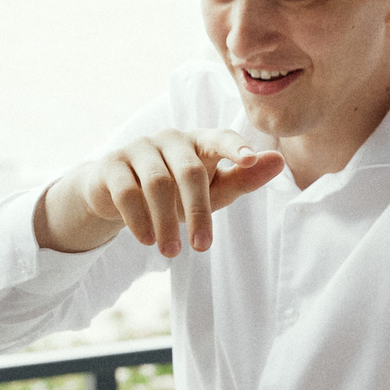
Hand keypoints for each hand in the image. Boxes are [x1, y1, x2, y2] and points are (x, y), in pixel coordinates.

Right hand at [37, 127, 284, 255]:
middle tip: (202, 248)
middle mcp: (169, 139)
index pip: (220, 137)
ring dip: (166, 222)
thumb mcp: (213, 190)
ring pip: (156, 183)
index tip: (249, 159)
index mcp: (199, 141)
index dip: (234, 147)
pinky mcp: (111, 165)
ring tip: (171, 252)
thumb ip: (244, 178)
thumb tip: (278, 161)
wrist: (117, 194)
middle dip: (198, 211)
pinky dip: (138, 219)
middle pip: (189, 171)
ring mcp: (138, 149)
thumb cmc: (177, 192)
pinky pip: (127, 191)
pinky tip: (146, 240)